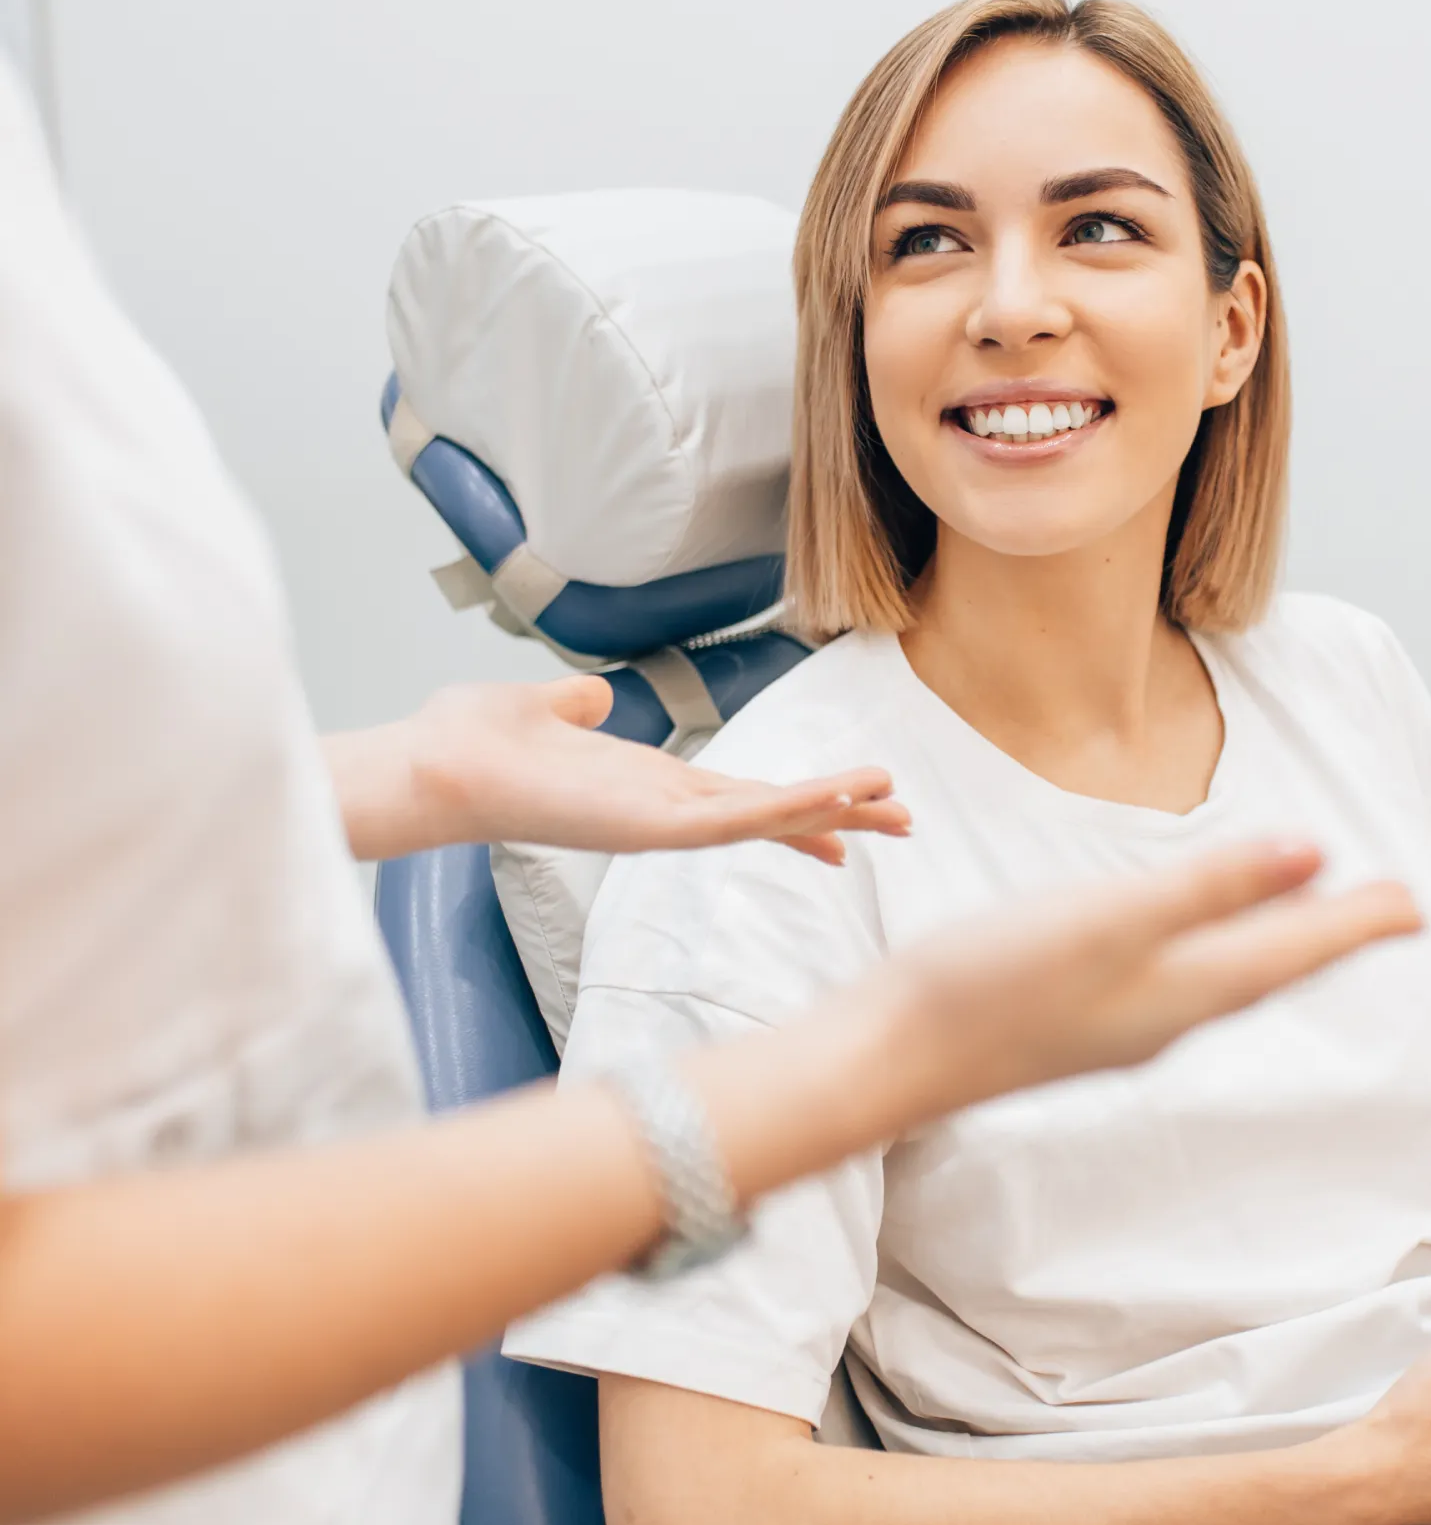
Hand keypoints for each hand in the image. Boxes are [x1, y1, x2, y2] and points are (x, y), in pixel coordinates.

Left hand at [330, 676, 910, 862]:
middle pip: (769, 813)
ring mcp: (659, 824)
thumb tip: (591, 694)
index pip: (739, 796)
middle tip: (904, 820)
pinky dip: (786, 811)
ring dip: (830, 810)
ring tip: (894, 805)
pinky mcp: (648, 829)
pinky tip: (833, 803)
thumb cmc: (473, 743)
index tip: (850, 809)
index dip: (797, 801)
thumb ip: (574, 704)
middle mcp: (661, 811)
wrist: (433, 764)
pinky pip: (733, 822)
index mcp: (646, 785)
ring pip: (764, 819)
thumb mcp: (541, 708)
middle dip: (837, 814)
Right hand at [882, 840, 1420, 1119]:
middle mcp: (1166, 1018)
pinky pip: (1178, 985)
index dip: (1358, 923)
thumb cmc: (989, 986)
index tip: (1417, 904)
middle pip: (1272, 971)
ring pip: (1226, 981)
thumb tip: (1313, 853)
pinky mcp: (1077, 1022)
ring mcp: (1120, 1027)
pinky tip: (1192, 947)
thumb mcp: (1110, 920)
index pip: (1295, 951)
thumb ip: (1210, 888)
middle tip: (1385, 912)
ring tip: (1306, 922)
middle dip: (1330, 937)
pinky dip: (1213, 956)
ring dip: (1276, 948)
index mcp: (1185, 991)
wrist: (894, 1058)